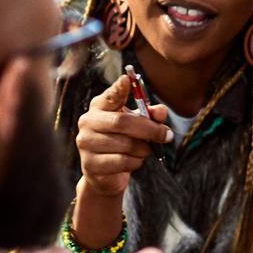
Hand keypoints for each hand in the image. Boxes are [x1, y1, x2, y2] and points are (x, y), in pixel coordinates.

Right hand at [76, 67, 171, 200]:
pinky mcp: (89, 164)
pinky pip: (122, 161)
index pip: (110, 95)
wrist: (105, 173)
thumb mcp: (139, 125)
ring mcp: (86, 143)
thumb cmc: (123, 141)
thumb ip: (151, 116)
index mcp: (100, 107)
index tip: (127, 79)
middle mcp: (88, 122)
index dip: (119, 88)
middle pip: (123, 122)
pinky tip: (133, 161)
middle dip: (150, 129)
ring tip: (144, 150)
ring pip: (126, 144)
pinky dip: (136, 162)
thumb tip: (160, 112)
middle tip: (166, 135)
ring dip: (144, 149)